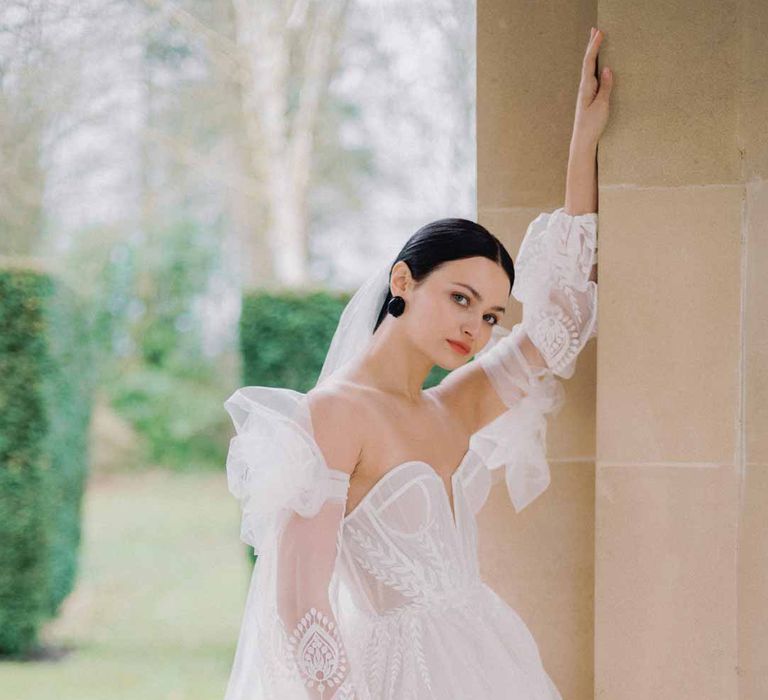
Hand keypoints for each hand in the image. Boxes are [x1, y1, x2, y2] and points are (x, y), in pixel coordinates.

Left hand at [572, 27, 612, 147]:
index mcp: (586, 87)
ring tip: (595, 42)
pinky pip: (592, 76)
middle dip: (592, 46)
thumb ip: (605, 87)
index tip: (599, 32)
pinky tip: (598, 65)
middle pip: (588, 62)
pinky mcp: (589, 98)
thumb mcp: (602, 106)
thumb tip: (608, 69)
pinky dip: (595, 66)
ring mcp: (586, 92)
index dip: (594, 47)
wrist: (583, 141)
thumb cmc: (592, 125)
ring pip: (589, 68)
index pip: (590, 62)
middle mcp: (584, 88)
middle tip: (595, 30)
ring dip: (593, 54)